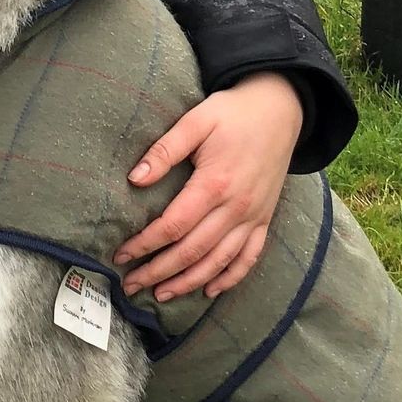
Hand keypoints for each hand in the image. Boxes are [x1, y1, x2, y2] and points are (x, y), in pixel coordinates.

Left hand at [113, 72, 304, 304]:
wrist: (280, 108)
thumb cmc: (233, 112)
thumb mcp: (196, 121)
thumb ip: (164, 150)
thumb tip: (134, 179)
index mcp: (215, 183)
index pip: (173, 226)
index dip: (145, 244)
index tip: (121, 255)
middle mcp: (236, 207)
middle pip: (192, 251)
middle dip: (159, 272)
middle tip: (131, 284)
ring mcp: (254, 216)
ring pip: (218, 261)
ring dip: (188, 282)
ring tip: (161, 294)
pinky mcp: (265, 218)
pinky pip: (249, 257)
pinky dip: (230, 278)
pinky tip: (210, 290)